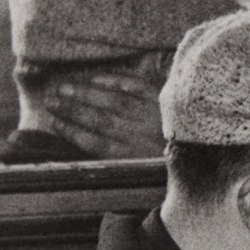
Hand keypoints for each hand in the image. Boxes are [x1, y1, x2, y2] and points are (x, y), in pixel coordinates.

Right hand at [42, 72, 164, 159]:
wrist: (200, 150)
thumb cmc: (162, 162)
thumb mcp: (140, 170)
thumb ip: (114, 159)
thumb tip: (80, 143)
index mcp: (135, 157)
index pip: (97, 144)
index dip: (72, 132)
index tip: (52, 122)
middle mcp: (143, 136)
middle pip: (101, 120)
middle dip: (72, 110)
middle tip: (49, 101)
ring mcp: (153, 115)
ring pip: (114, 101)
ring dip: (85, 93)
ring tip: (62, 88)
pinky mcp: (162, 98)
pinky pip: (135, 86)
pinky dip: (114, 81)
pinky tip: (95, 79)